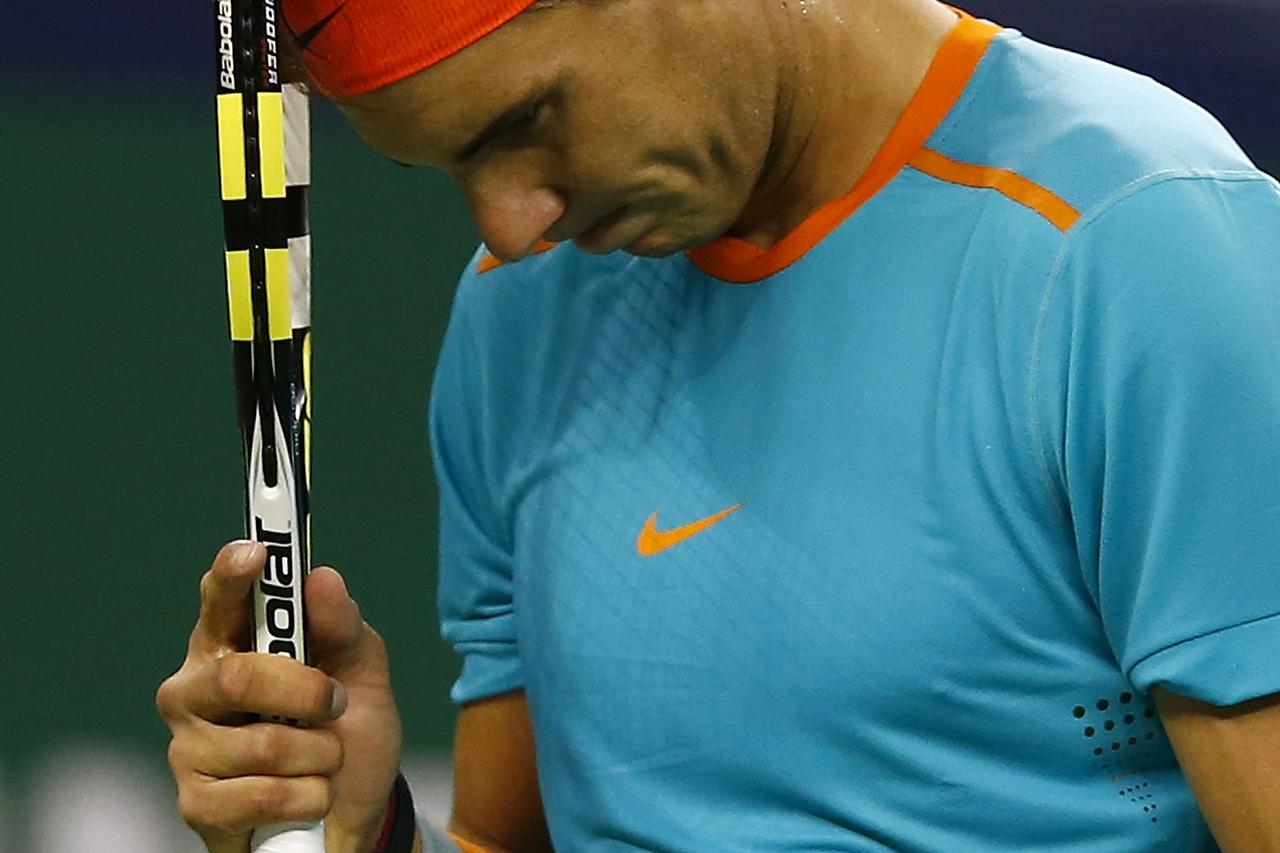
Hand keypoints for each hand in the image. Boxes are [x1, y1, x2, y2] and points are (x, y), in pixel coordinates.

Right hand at [157, 541, 403, 852]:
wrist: (356, 812)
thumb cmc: (347, 730)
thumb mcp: (363, 674)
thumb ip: (344, 627)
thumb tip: (323, 578)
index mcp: (233, 643)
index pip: (221, 598)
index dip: (233, 574)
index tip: (257, 552)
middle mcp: (196, 689)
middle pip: (239, 676)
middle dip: (307, 692)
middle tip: (335, 702)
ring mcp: (190, 747)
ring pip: (262, 744)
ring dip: (319, 754)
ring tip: (324, 758)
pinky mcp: (196, 803)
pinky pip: (261, 795)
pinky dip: (307, 797)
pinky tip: (309, 795)